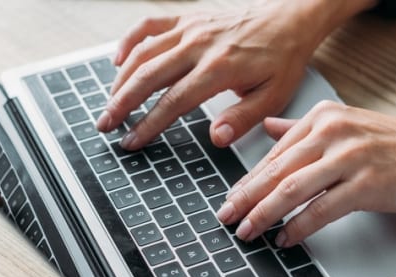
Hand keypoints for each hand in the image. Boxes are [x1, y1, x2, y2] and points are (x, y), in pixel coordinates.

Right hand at [97, 0, 377, 149]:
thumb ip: (243, 118)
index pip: (174, 102)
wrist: (290, 19)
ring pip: (143, 53)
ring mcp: (191, 28)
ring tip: (109, 103)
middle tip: (105, 126)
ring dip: (121, 80)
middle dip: (122, 104)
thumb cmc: (282, 59)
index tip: (131, 141)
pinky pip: (149, 24)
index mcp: (220, 68)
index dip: (148, 124)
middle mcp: (199, 45)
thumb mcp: (273, 95)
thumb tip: (216, 138)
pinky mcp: (187, 17)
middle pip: (149, 77)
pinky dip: (130, 41)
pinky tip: (118, 61)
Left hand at [216, 101, 395, 246]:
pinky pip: (320, 210)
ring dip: (264, 215)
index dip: (249, 180)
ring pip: (290, 190)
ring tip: (249, 231)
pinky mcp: (364, 184)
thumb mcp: (347, 124)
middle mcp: (332, 132)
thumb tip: (268, 128)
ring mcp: (348, 157)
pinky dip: (298, 227)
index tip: (232, 197)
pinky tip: (286, 238)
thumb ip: (304, 128)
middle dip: (246, 198)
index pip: (274, 153)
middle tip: (227, 217)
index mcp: (324, 117)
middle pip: (276, 171)